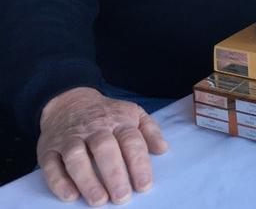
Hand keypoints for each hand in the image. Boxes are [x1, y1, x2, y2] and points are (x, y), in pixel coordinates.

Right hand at [37, 87, 167, 205]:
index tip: (144, 185)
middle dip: (114, 173)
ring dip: (87, 179)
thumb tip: (162, 149)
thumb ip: (149, 130)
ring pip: (77, 157)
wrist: (70, 100)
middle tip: (122, 196)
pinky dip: (59, 181)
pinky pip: (51, 165)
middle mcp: (94, 129)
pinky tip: (70, 196)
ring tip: (99, 200)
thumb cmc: (107, 114)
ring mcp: (70, 138)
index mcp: (118, 121)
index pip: (130, 140)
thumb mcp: (133, 113)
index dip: (138, 163)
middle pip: (104, 148)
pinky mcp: (49, 149)